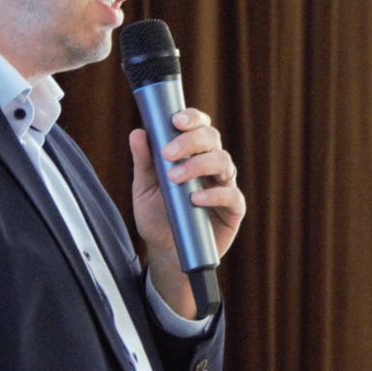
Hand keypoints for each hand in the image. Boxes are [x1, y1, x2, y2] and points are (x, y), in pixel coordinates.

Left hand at [129, 108, 245, 313]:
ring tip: (176, 178)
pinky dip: (215, 194)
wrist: (165, 252)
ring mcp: (224, 185)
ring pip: (224, 161)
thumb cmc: (157, 216)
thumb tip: (138, 133)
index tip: (175, 120)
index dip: (192, 118)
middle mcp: (211, 164)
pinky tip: (196, 199)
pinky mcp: (233, 209)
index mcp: (193, 153)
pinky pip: (231, 195)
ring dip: (199, 165)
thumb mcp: (144, 188)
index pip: (199, 126)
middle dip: (191, 140)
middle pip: (212, 138)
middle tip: (168, 153)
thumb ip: (144, 162)